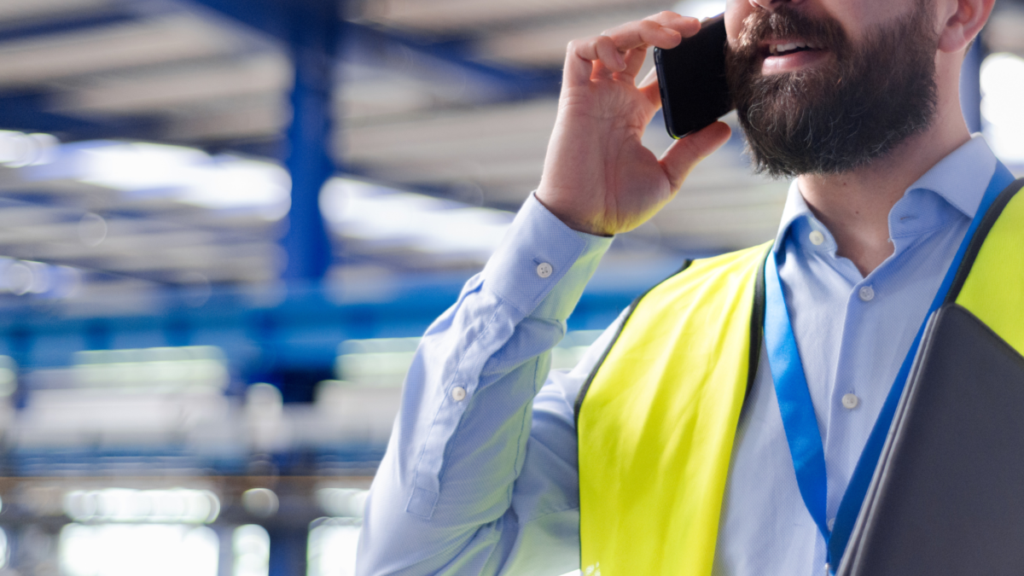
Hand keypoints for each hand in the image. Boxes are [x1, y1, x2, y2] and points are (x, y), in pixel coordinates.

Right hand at [536, 12, 731, 236]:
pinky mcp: (574, 98)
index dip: (680, 53)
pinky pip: (579, 53)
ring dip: (640, 29)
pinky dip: (600, 45)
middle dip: (663, 26)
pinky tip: (623, 61)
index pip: (658, 69)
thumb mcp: (667, 178)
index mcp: (635, 113)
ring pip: (611, 40)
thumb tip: (723, 128)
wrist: (584, 221)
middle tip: (694, 27)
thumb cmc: (618, 206)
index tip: (706, 45)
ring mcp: (593, 95)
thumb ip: (692, 151)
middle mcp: (614, 98)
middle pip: (637, 44)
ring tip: (671, 38)